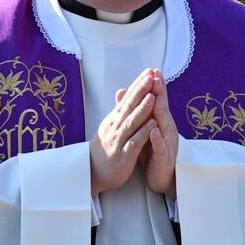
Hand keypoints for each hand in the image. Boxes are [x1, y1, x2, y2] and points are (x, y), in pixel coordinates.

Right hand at [89, 69, 159, 195]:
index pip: (127, 98)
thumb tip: (123, 91)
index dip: (138, 85)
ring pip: (131, 123)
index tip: (148, 71)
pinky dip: (142, 134)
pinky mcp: (122, 156)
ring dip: (142, 109)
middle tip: (150, 76)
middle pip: (128, 106)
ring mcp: (118, 141)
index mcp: (114, 119)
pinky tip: (152, 125)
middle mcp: (115, 127)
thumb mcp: (111, 126)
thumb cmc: (105, 148)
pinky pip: (133, 143)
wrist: (91, 173)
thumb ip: (120, 109)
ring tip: (153, 97)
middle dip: (140, 91)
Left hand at [141, 72, 178, 199]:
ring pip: (163, 125)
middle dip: (160, 92)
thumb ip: (139, 111)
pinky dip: (157, 138)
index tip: (152, 70)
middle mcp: (166, 129)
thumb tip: (129, 92)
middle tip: (157, 76)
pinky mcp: (164, 157)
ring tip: (155, 98)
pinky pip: (160, 147)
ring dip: (159, 111)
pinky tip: (153, 131)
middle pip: (163, 108)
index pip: (158, 100)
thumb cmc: (152, 150)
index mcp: (161, 121)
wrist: (161, 176)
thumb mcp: (144, 128)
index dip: (156, 85)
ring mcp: (166, 143)